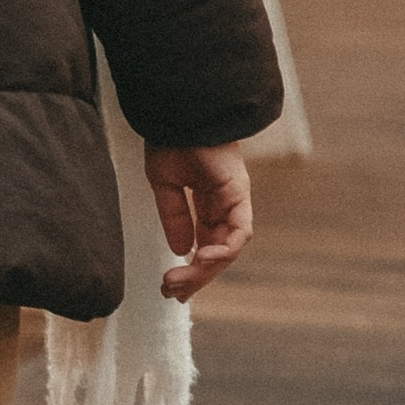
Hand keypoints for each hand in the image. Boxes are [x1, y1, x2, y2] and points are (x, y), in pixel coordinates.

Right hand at [144, 142, 252, 299]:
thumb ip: (174, 216)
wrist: (180, 112)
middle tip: (172, 292)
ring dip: (205, 269)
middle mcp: (226, 206)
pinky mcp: (239, 194)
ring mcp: (235, 201)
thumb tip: (181, 250)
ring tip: (180, 281)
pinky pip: (238, 231)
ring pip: (229, 248)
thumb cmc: (171, 138)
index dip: (191, 268)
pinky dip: (223, 249)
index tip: (170, 286)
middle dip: (196, 277)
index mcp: (209, 203)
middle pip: (218, 253)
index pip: (205, 244)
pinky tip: (201, 258)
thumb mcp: (165, 184)